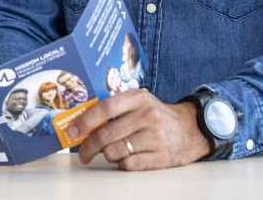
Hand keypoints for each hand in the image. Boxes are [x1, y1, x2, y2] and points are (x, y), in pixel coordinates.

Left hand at [66, 89, 210, 169]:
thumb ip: (114, 108)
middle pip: (106, 135)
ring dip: (106, 155)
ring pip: (115, 152)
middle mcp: (147, 116)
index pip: (105, 108)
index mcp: (138, 98)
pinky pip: (129, 164)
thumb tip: (80, 122)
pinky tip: (126, 157)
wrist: (190, 129)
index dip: (85, 121)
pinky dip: (122, 163)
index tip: (71, 131)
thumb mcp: (138, 102)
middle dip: (88, 147)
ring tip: (110, 152)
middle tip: (83, 153)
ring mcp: (155, 137)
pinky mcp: (161, 156)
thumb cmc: (155, 116)